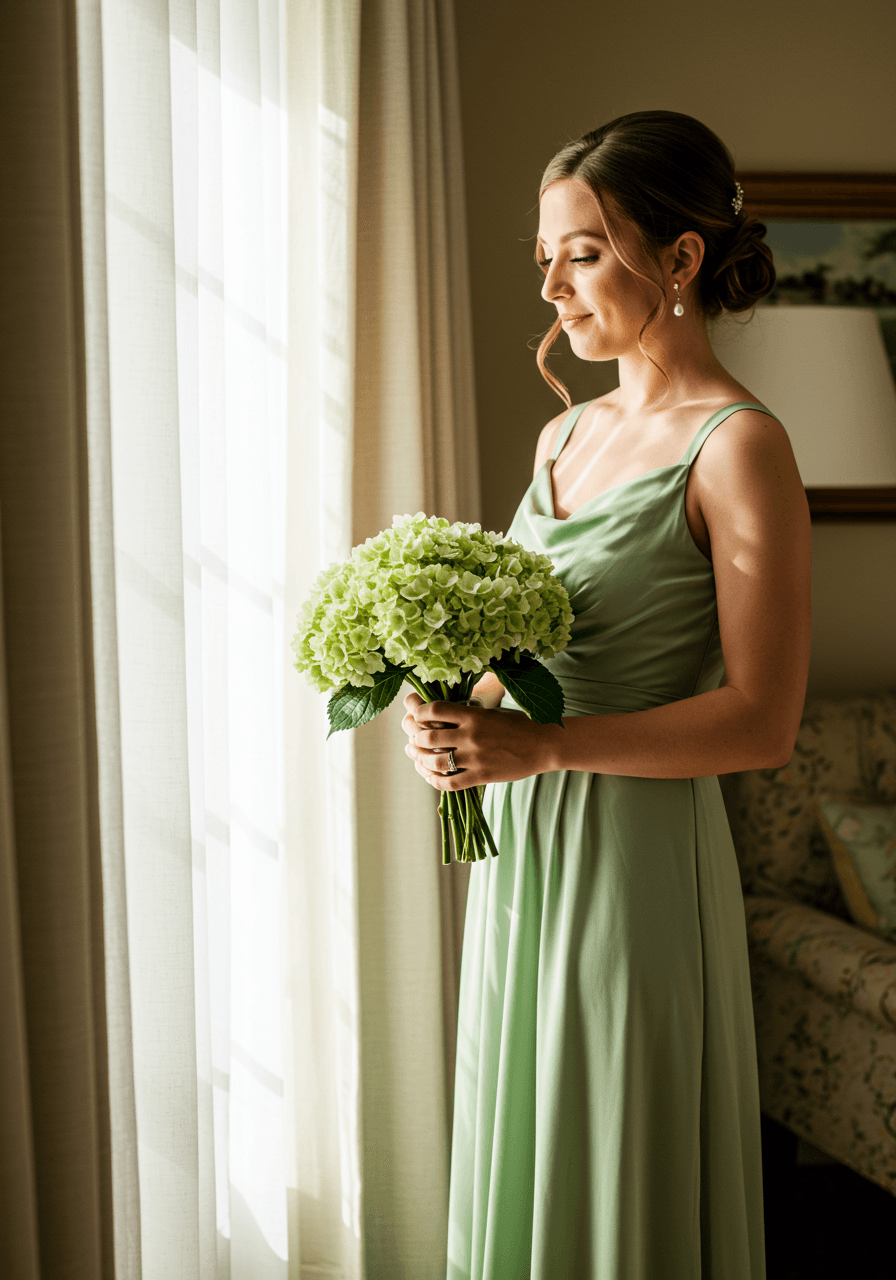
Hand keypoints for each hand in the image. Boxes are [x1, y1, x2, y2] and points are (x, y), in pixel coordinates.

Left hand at [401, 692, 558, 790]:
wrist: (545, 745)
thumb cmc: (520, 724)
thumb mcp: (492, 711)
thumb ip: (467, 714)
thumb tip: (439, 714)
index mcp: (473, 715)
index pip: (434, 710)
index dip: (417, 710)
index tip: (412, 711)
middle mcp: (471, 736)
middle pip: (428, 736)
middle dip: (413, 736)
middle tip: (410, 736)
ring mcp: (475, 758)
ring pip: (434, 761)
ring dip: (418, 758)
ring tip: (414, 754)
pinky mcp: (481, 777)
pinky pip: (449, 783)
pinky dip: (433, 780)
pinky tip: (428, 775)